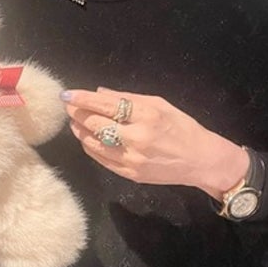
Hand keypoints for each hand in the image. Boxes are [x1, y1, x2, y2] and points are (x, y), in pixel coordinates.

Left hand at [63, 87, 247, 199]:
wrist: (200, 160)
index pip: (106, 105)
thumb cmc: (182, 127)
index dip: (83, 99)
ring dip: (80, 131)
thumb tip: (99, 92)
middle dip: (77, 114)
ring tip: (75, 122)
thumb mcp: (160, 104)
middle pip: (95, 124)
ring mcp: (132, 159)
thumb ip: (128, 97)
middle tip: (69, 107)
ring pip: (93, 143)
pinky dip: (90, 147)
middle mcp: (137, 137)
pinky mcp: (129, 174)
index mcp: (147, 115)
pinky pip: (101, 159)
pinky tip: (87, 139)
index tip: (66, 94)